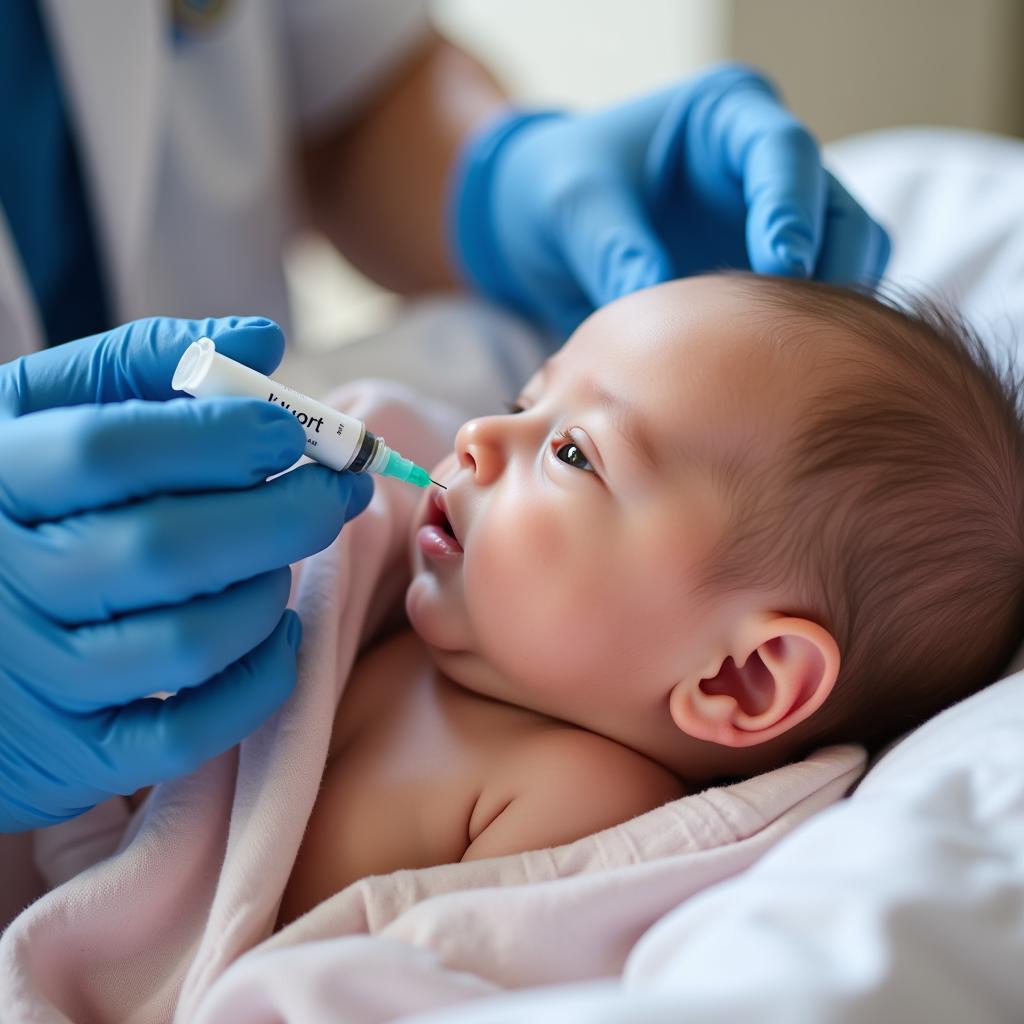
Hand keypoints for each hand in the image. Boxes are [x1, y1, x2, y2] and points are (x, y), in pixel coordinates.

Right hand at [0, 317, 372, 830]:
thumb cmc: (24, 498)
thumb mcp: (50, 410)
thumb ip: (147, 362)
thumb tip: (261, 340)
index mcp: (0, 478)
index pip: (111, 450)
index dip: (218, 437)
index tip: (287, 431)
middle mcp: (7, 580)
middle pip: (167, 549)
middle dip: (282, 516)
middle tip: (337, 492)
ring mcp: (39, 676)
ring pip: (190, 642)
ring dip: (268, 594)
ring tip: (285, 558)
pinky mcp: (75, 750)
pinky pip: (187, 735)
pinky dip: (257, 683)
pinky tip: (276, 634)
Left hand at [452, 63, 890, 335]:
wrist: (542, 228)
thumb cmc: (559, 191)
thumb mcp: (575, 207)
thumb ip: (617, 248)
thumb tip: (660, 300)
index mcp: (727, 118)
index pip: (782, 152)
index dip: (791, 207)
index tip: (781, 262)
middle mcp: (765, 165)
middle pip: (837, 210)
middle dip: (828, 266)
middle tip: (794, 329)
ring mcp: (774, 221)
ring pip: (844, 259)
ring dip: (825, 309)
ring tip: (785, 359)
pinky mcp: (767, 274)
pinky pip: (813, 304)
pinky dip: (802, 335)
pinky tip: (771, 372)